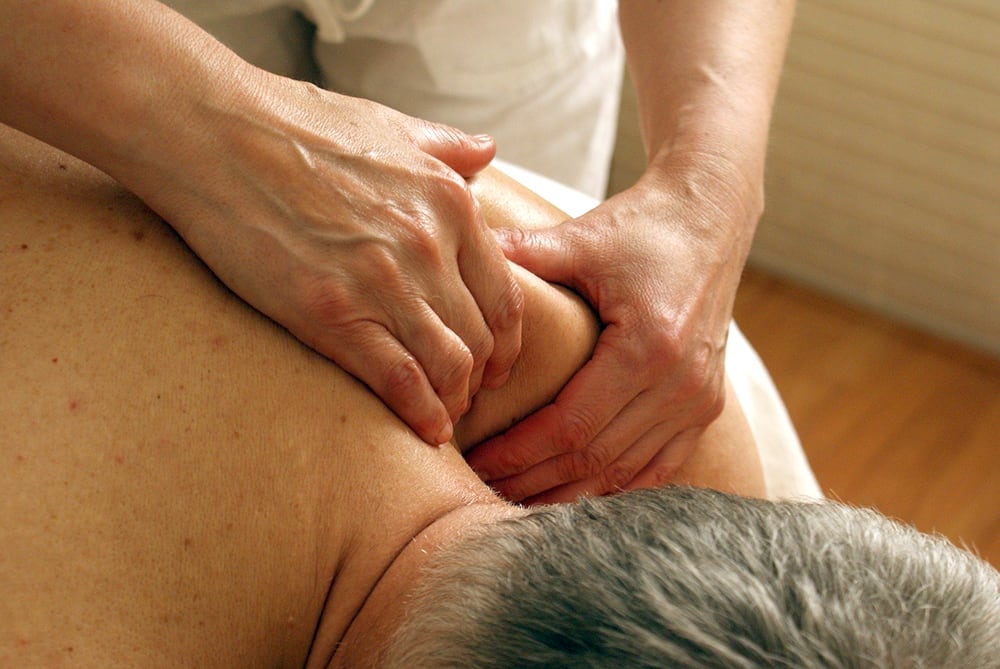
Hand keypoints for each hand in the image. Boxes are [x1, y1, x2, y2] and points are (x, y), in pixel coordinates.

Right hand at [128, 73, 522, 444]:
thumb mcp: (389, 123)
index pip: (505, 296)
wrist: (213, 133)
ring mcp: (383, 282)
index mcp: (450, 203)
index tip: (495, 363)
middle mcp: (430, 246)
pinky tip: (424, 431)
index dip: (506, 343)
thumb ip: (447, 146)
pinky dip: (420, 414)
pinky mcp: (332, 314)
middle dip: (481, 379)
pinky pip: (399, 381)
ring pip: (449, 367)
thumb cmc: (294, 124)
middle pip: (481, 339)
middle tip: (467, 396)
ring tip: (444, 416)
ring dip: (454, 402)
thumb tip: (488, 150)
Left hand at [466, 160, 756, 501]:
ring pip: (625, 472)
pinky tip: (575, 495)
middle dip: (534, 480)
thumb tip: (461, 249)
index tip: (477, 463)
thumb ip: (522, 254)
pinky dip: (615, 486)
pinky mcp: (706, 406)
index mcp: (650, 347)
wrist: (711, 218)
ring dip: (570, 492)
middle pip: (595, 458)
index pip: (572, 425)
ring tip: (517, 500)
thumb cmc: (642, 226)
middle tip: (482, 490)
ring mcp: (700, 400)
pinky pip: (658, 466)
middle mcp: (682, 384)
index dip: (521, 452)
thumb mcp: (580, 238)